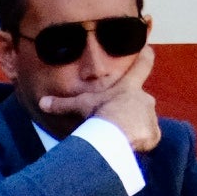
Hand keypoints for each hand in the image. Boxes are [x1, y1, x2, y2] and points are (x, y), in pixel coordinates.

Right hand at [37, 45, 162, 151]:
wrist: (116, 134)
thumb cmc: (100, 113)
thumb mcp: (80, 106)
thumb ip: (63, 104)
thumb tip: (43, 102)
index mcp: (129, 87)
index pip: (142, 65)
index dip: (145, 57)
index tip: (148, 49)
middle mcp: (144, 99)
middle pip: (141, 101)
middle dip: (133, 110)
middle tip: (119, 121)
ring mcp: (150, 116)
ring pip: (144, 121)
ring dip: (135, 128)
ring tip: (119, 138)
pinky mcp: (153, 134)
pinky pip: (149, 138)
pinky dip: (140, 143)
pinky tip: (128, 146)